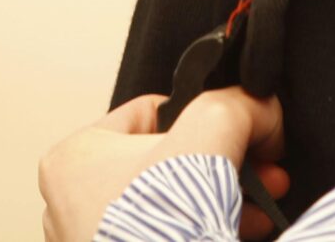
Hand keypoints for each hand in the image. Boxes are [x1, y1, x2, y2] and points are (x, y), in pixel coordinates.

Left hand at [40, 88, 291, 241]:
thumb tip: (261, 108)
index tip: (242, 138)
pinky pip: (168, 240)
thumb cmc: (160, 234)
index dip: (206, 121)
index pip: (154, 111)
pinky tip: (238, 235)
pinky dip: (202, 237)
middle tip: (262, 176)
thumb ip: (237, 106)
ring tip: (257, 215)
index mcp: (73, 158)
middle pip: (170, 160)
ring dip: (220, 205)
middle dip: (224, 168)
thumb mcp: (209, 135)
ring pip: (173, 206)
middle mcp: (72, 203)